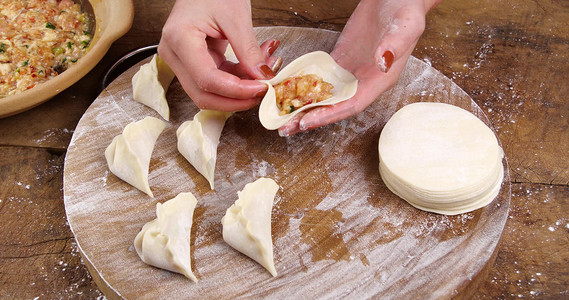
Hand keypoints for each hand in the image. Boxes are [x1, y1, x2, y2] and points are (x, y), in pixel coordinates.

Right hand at [158, 0, 280, 111]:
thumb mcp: (236, 17)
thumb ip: (249, 50)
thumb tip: (262, 77)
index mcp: (179, 38)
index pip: (206, 79)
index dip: (236, 90)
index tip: (261, 88)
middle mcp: (175, 54)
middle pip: (203, 94)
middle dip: (236, 99)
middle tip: (263, 92)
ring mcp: (182, 60)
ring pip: (211, 91)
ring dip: (241, 88)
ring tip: (265, 70)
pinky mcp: (195, 62)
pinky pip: (218, 80)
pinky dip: (239, 78)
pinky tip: (256, 66)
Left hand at [278, 0, 440, 135]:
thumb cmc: (406, 9)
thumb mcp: (406, 25)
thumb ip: (394, 45)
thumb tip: (382, 63)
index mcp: (380, 79)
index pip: (352, 105)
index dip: (329, 115)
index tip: (307, 122)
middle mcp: (364, 80)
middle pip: (334, 106)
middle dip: (310, 117)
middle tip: (285, 127)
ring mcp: (350, 70)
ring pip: (325, 94)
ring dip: (305, 106)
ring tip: (282, 114)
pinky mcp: (340, 58)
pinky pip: (320, 76)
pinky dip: (304, 85)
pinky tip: (289, 90)